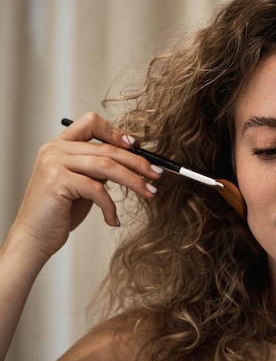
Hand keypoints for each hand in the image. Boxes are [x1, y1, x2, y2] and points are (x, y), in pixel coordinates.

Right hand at [7, 112, 162, 262]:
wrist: (33, 237)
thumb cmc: (60, 212)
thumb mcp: (82, 183)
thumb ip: (98, 168)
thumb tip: (133, 160)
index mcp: (60, 145)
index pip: (91, 123)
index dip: (116, 132)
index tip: (137, 147)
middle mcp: (55, 149)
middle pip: (107, 148)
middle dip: (137, 162)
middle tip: (156, 174)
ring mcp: (54, 163)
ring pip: (107, 165)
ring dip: (133, 181)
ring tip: (150, 193)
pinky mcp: (57, 181)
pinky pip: (97, 189)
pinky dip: (110, 206)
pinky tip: (113, 219)